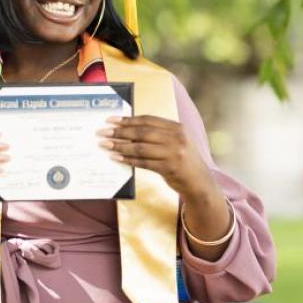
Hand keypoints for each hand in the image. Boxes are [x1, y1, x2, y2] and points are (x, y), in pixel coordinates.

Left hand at [96, 115, 214, 199]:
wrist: (200, 183)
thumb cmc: (183, 161)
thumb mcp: (175, 143)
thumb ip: (158, 135)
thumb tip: (128, 130)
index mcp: (176, 128)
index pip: (148, 120)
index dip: (128, 119)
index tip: (111, 120)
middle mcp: (176, 138)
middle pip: (142, 132)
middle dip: (120, 132)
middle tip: (102, 132)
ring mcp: (174, 153)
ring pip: (141, 147)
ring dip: (120, 146)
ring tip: (105, 145)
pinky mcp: (169, 168)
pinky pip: (144, 162)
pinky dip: (129, 160)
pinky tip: (116, 158)